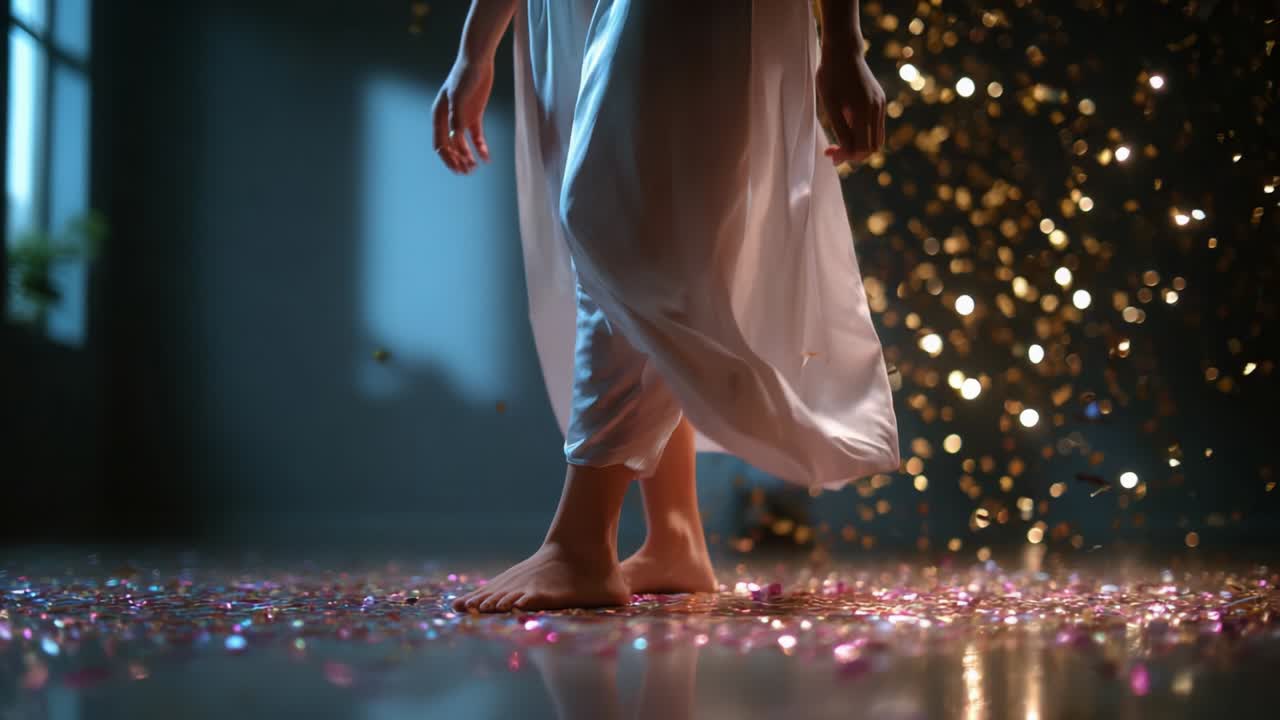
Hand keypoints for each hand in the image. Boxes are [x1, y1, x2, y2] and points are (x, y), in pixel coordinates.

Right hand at [432, 56, 493, 173]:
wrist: (477, 61)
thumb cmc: (464, 76)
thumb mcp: (459, 96)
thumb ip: (456, 117)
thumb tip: (455, 137)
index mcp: (439, 116)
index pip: (440, 144)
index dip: (448, 158)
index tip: (458, 168)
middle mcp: (448, 119)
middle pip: (450, 147)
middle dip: (458, 161)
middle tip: (467, 172)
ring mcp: (462, 118)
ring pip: (462, 144)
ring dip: (468, 158)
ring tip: (475, 168)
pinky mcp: (474, 116)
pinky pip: (476, 137)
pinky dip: (481, 148)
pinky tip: (487, 158)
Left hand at [815, 51, 885, 165]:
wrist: (844, 49)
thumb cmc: (831, 75)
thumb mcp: (830, 104)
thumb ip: (840, 129)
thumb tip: (846, 152)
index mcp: (863, 111)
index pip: (861, 149)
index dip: (845, 156)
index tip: (828, 152)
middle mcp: (876, 109)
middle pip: (871, 148)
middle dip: (852, 154)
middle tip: (832, 151)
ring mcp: (880, 104)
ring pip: (876, 139)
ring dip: (858, 145)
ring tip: (838, 143)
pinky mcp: (879, 100)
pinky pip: (876, 126)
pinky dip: (863, 134)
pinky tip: (846, 128)